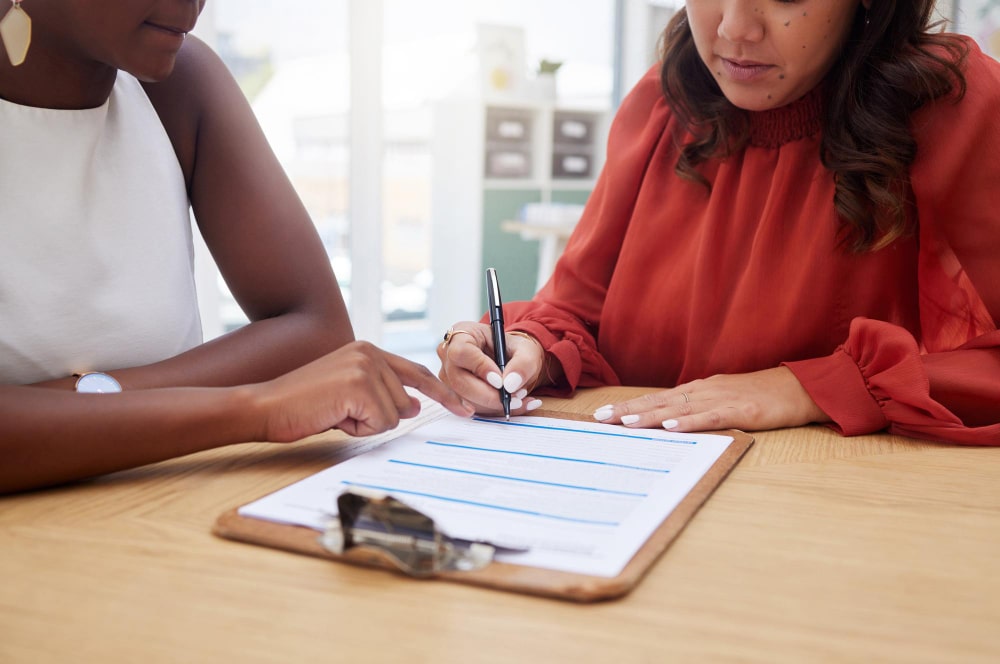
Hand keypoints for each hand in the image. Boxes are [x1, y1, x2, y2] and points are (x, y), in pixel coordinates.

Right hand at [251, 341, 474, 440]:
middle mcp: (370, 353)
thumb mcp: (348, 395)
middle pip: (406, 402)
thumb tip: (412, 406)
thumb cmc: (303, 404)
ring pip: (394, 415)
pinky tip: (334, 417)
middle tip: (340, 412)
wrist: (266, 406)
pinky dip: (357, 429)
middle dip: (377, 418)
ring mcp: (366, 367)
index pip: (415, 373)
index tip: (465, 409)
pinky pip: (380, 423)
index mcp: (369, 350)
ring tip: (335, 413)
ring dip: (365, 424)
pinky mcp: (360, 386)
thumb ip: (381, 394)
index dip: (443, 393)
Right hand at [437, 322, 544, 415]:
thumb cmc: (514, 350)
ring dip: (493, 405)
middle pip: (459, 380)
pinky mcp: (452, 393)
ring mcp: (448, 376)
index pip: (462, 352)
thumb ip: (523, 364)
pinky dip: (491, 411)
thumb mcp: (526, 350)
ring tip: (519, 401)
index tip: (501, 381)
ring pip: (463, 398)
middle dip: (488, 395)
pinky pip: (467, 407)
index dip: (480, 368)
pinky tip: (512, 406)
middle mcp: (448, 354)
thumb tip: (510, 384)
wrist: (512, 361)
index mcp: (462, 334)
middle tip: (515, 399)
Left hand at [592, 367, 829, 432]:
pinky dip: (689, 422)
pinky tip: (672, 426)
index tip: (603, 414)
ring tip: (625, 422)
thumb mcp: (724, 400)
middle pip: (659, 400)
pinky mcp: (740, 410)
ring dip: (650, 415)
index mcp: (698, 390)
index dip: (629, 406)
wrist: (801, 387)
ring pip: (678, 408)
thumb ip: (699, 409)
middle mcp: (703, 391)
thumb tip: (672, 421)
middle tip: (600, 419)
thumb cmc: (762, 396)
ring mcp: (721, 399)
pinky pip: (710, 417)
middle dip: (628, 410)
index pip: (656, 398)